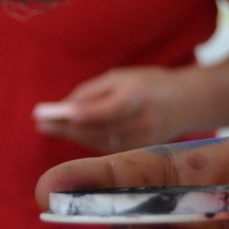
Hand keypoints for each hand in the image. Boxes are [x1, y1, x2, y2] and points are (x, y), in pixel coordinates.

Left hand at [34, 67, 189, 153]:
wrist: (188, 103)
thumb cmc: (148, 83)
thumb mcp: (122, 77)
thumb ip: (94, 91)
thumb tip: (65, 106)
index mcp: (139, 97)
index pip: (108, 109)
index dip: (83, 113)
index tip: (57, 113)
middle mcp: (142, 122)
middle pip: (99, 129)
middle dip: (68, 127)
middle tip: (40, 123)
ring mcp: (143, 140)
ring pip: (100, 141)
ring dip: (72, 135)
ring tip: (48, 127)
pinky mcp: (141, 151)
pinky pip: (108, 147)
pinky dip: (87, 140)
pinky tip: (70, 133)